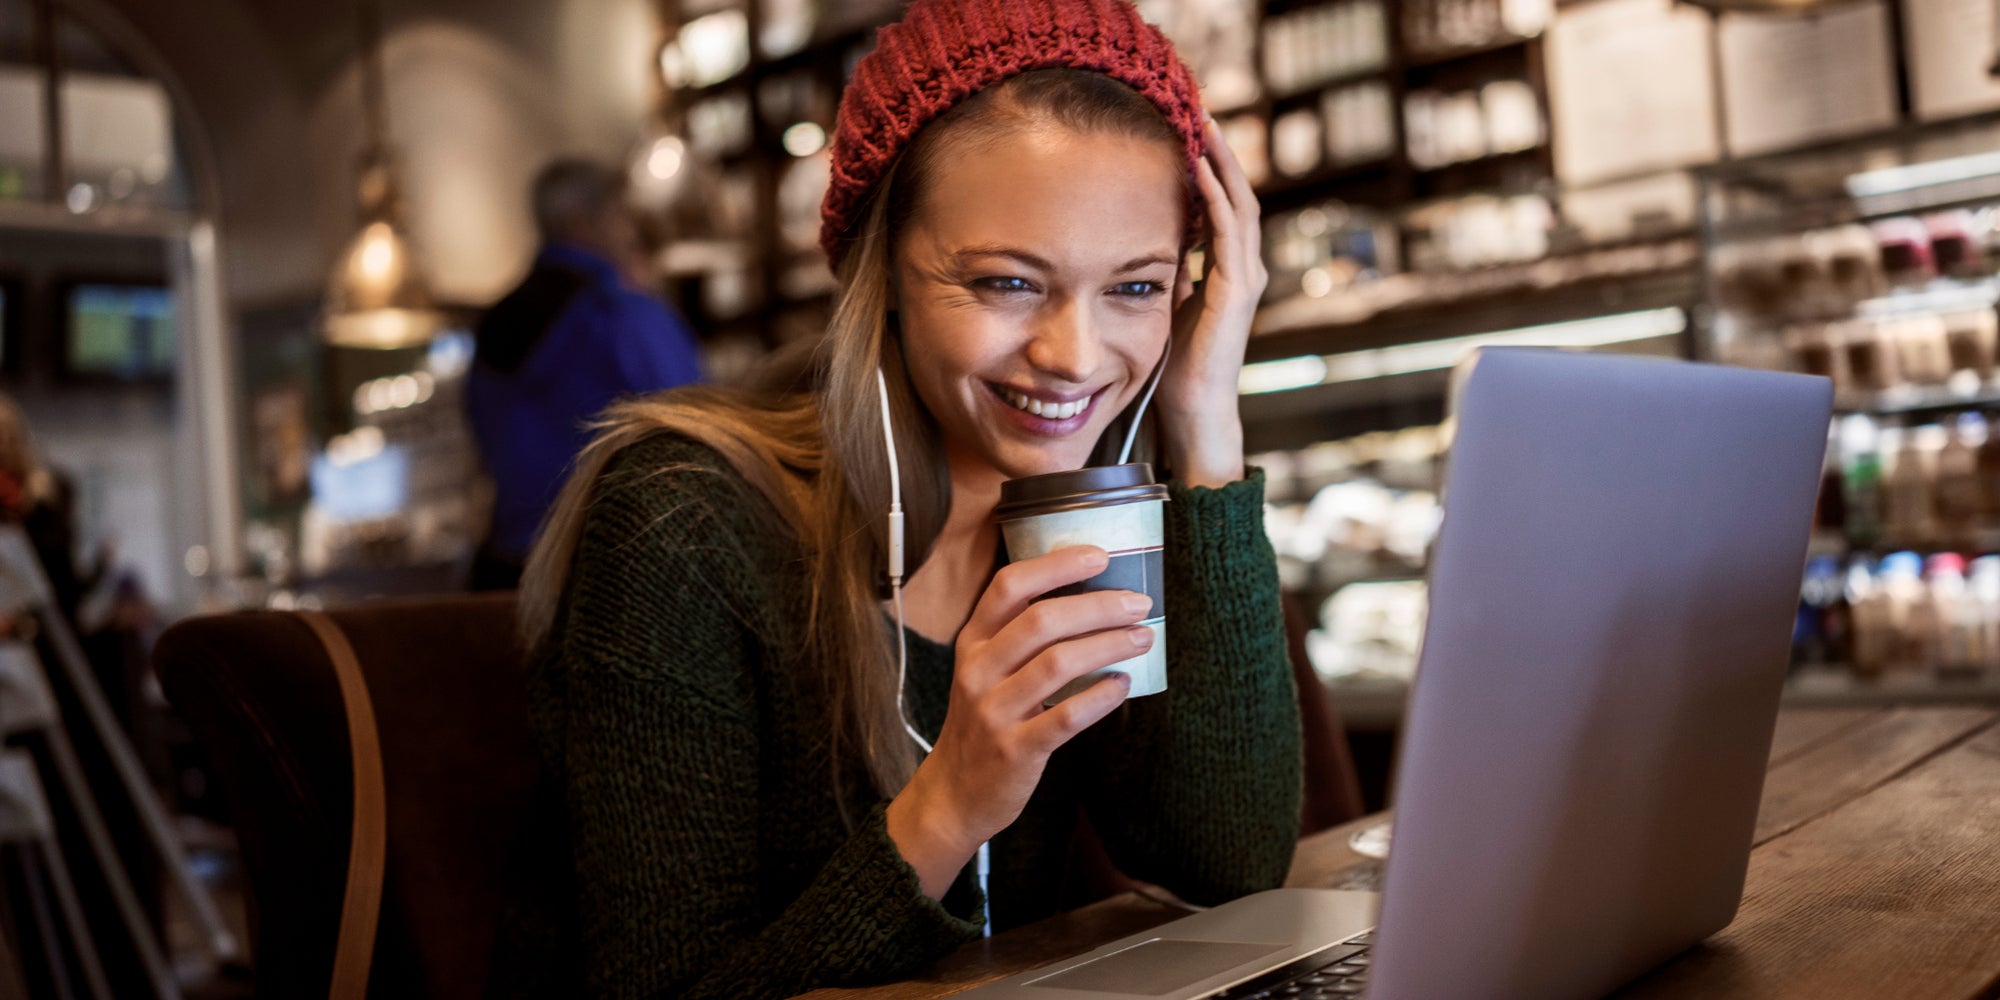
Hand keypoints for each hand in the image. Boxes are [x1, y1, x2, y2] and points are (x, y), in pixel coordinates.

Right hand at [885, 545, 1153, 897]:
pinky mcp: (1014, 750)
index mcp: (973, 642)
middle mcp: (977, 670)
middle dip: (1098, 605)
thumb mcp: (984, 671)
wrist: (954, 794)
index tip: (1100, 556)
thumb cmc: (982, 723)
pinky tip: (1122, 685)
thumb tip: (1090, 598)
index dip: (1056, 565)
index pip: (1009, 586)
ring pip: (1057, 663)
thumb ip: (1020, 637)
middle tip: (1138, 602)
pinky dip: (1100, 698)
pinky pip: (1066, 717)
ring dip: (1108, 645)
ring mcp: (993, 711)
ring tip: (1142, 637)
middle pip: (1041, 620)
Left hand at [1157, 113, 1267, 488]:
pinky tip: (1196, 166)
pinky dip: (1215, 196)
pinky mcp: (1235, 292)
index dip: (1209, 167)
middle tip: (1200, 110)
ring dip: (1221, 162)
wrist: (1193, 412)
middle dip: (1219, 151)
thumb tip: (1134, 246)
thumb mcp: (1161, 308)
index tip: (1187, 131)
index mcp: (1227, 272)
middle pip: (1238, 194)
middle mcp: (1243, 270)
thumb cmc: (1175, 369)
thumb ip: (1161, 275)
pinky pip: (1228, 232)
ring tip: (1204, 123)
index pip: (1223, 205)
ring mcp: (1244, 279)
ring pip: (1240, 204)